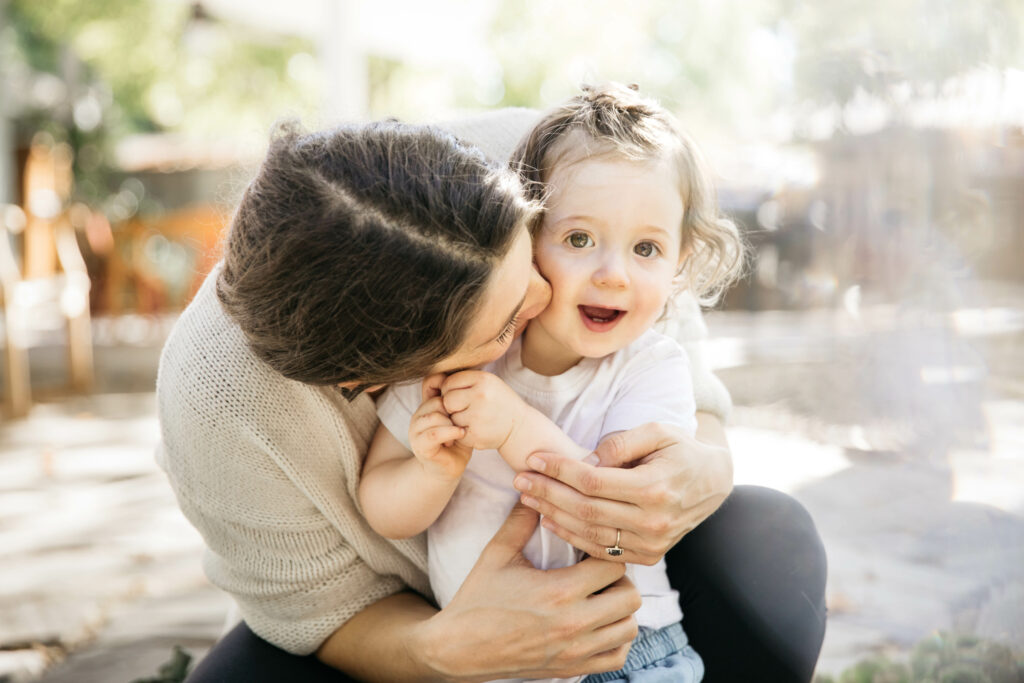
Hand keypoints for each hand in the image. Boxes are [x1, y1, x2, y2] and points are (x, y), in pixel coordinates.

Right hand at [409, 374, 472, 480]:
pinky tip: (461, 435)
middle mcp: (418, 416)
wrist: (450, 468)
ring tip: (461, 431)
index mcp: (426, 406)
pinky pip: (434, 433)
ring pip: (434, 416)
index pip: (430, 382)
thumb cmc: (459, 440)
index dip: (447, 385)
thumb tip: (469, 374)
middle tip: (463, 421)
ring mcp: (416, 431)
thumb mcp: (460, 416)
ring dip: (452, 423)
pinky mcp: (420, 445)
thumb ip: (459, 400)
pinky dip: (450, 432)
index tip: (464, 396)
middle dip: (453, 410)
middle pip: (435, 401)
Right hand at [412, 504, 640, 681]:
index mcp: (559, 591)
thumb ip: (520, 521)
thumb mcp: (497, 554)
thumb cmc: (477, 599)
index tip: (591, 549)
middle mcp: (574, 623)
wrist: (459, 648)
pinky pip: (617, 656)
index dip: (606, 552)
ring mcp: (576, 651)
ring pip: (629, 627)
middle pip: (629, 597)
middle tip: (600, 572)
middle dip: (619, 580)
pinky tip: (598, 623)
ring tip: (601, 597)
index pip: (612, 565)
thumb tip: (533, 489)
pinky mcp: (573, 668)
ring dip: (620, 609)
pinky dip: (616, 639)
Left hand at [441, 370, 526, 450]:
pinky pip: (456, 432)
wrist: (519, 426)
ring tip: (473, 418)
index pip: (448, 383)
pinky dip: (461, 432)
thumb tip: (435, 379)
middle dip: (452, 406)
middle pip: (447, 401)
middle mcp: (481, 396)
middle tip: (465, 408)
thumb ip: (464, 380)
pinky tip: (475, 428)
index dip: (450, 391)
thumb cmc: (498, 401)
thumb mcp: (487, 382)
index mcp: (482, 379)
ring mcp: (478, 417)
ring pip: (450, 418)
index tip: (461, 396)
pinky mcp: (476, 435)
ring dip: (457, 420)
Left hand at [512, 419, 732, 564]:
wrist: (713, 483)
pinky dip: (572, 537)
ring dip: (553, 515)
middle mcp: (653, 521)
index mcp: (655, 488)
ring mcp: (652, 543)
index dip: (559, 469)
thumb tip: (585, 459)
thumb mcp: (657, 431)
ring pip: (590, 533)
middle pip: (586, 509)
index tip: (534, 458)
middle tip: (519, 478)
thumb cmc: (680, 450)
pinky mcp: (648, 555)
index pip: (593, 481)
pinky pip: (602, 550)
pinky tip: (550, 520)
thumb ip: (621, 443)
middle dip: (547, 492)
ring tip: (527, 497)